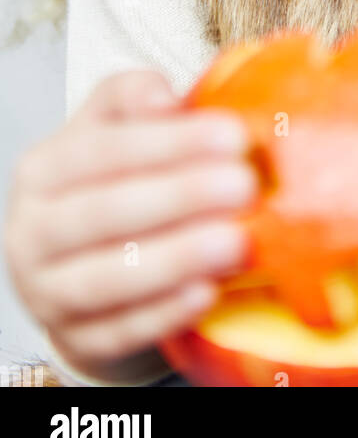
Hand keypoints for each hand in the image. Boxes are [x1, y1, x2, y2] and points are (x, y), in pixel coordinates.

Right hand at [3, 68, 258, 374]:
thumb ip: (134, 98)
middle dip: (181, 196)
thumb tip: (164, 97)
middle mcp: (32, 232)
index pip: (103, 151)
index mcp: (43, 171)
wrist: (82, 266)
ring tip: (237, 241)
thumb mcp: (112, 128)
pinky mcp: (76, 340)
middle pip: (105, 213)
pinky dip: (165, 313)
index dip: (170, 142)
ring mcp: (47, 293)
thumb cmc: (111, 183)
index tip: (234, 135)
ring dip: (177, 258)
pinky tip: (208, 293)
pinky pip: (120, 330)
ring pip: (108, 277)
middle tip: (245, 186)